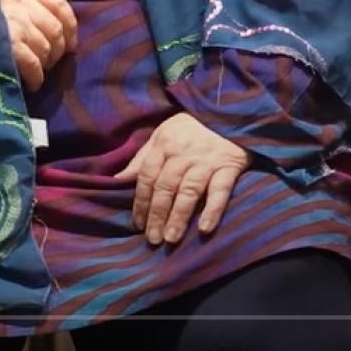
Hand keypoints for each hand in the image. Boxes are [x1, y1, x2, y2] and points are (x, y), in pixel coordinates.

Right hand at [0, 0, 76, 91]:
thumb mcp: (0, 0)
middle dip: (57, 50)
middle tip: (49, 62)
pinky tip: (31, 82)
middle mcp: (22, 4)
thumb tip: (55, 30)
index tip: (70, 42)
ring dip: (45, 65)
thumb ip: (24, 6)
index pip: (59, 3)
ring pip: (46, 48)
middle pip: (55, 30)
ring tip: (36, 71)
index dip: (70, 25)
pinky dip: (36, 77)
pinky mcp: (10, 45)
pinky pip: (34, 64)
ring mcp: (17, 24)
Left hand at [115, 112, 248, 244]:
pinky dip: (213, 210)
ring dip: (179, 217)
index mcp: (164, 144)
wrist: (230, 110)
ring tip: (171, 239)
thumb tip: (119, 179)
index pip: (147, 176)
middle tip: (152, 239)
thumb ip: (143, 157)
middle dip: (157, 214)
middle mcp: (183, 153)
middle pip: (165, 187)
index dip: (140, 201)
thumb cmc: (193, 125)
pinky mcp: (229, 166)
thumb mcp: (163, 133)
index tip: (137, 224)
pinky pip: (220, 190)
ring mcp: (207, 160)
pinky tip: (205, 228)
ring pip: (189, 191)